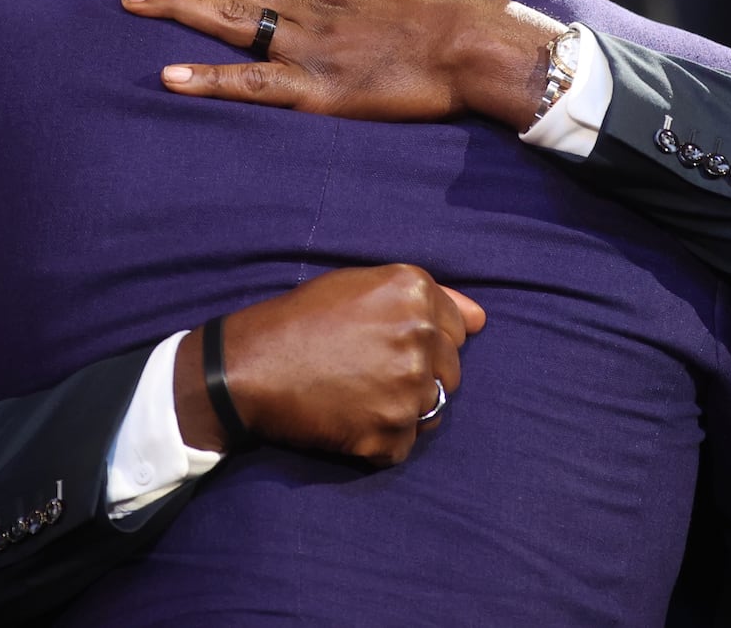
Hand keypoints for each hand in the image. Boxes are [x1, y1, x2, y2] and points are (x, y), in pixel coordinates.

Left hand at [111, 0, 562, 132]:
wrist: (475, 46)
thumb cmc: (442, 11)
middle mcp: (305, 7)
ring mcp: (308, 48)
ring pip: (228, 21)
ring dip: (175, 8)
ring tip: (127, 1)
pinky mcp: (318, 91)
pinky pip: (254, 85)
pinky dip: (209, 81)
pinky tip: (169, 77)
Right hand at [175, 264, 485, 466]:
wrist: (249, 367)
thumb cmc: (301, 320)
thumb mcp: (360, 285)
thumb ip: (429, 297)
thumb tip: (482, 320)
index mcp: (415, 293)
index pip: (457, 329)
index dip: (422, 339)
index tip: (387, 345)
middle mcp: (420, 338)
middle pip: (450, 372)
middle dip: (418, 375)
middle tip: (368, 372)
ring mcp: (408, 391)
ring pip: (433, 410)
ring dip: (402, 408)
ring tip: (357, 395)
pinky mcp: (390, 436)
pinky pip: (404, 444)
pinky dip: (379, 439)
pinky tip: (348, 419)